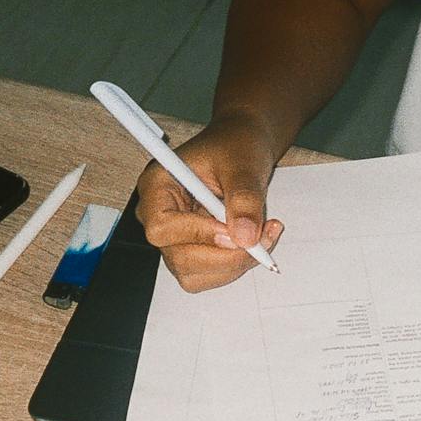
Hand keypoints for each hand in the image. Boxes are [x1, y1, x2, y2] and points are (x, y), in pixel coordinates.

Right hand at [136, 114, 284, 291]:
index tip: (232, 228)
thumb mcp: (244, 164)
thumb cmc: (236, 146)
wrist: (243, 149)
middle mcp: (159, 215)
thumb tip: (246, 237)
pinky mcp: (193, 249)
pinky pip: (211, 273)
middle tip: (261, 236)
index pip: (162, 228)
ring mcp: (175, 237)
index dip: (198, 234)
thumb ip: (244, 199)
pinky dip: (237, 263)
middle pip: (179, 259)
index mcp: (158, 186)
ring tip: (263, 233)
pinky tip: (255, 240)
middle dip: (226, 256)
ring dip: (235, 263)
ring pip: (196, 274)